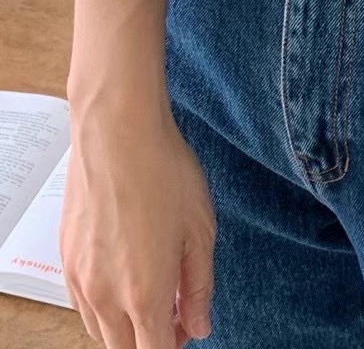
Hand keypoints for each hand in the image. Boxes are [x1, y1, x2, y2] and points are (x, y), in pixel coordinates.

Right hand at [62, 101, 215, 346]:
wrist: (117, 133)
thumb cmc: (163, 172)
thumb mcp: (200, 230)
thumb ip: (199, 287)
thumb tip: (199, 326)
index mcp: (144, 294)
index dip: (175, 346)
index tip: (188, 330)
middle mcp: (106, 296)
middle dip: (152, 340)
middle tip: (175, 313)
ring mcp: (81, 280)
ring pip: (101, 331)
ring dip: (127, 326)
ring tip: (153, 290)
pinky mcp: (66, 260)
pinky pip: (84, 304)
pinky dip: (105, 305)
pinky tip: (125, 275)